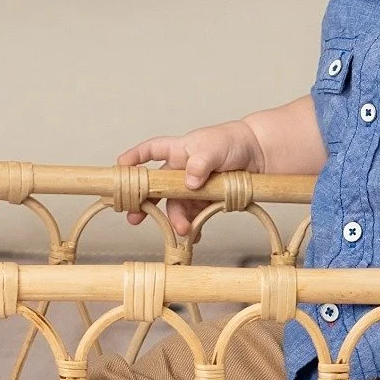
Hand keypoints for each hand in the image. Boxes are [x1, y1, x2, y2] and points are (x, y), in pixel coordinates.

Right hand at [116, 121, 266, 235]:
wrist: (260, 156)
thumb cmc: (233, 142)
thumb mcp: (216, 147)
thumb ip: (200, 162)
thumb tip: (189, 182)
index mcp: (179, 150)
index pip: (151, 151)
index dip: (134, 158)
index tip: (120, 168)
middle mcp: (181, 170)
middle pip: (158, 187)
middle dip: (144, 203)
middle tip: (134, 218)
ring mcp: (193, 187)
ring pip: (177, 205)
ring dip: (176, 219)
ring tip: (183, 231)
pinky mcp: (206, 201)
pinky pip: (195, 216)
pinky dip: (194, 227)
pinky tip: (195, 236)